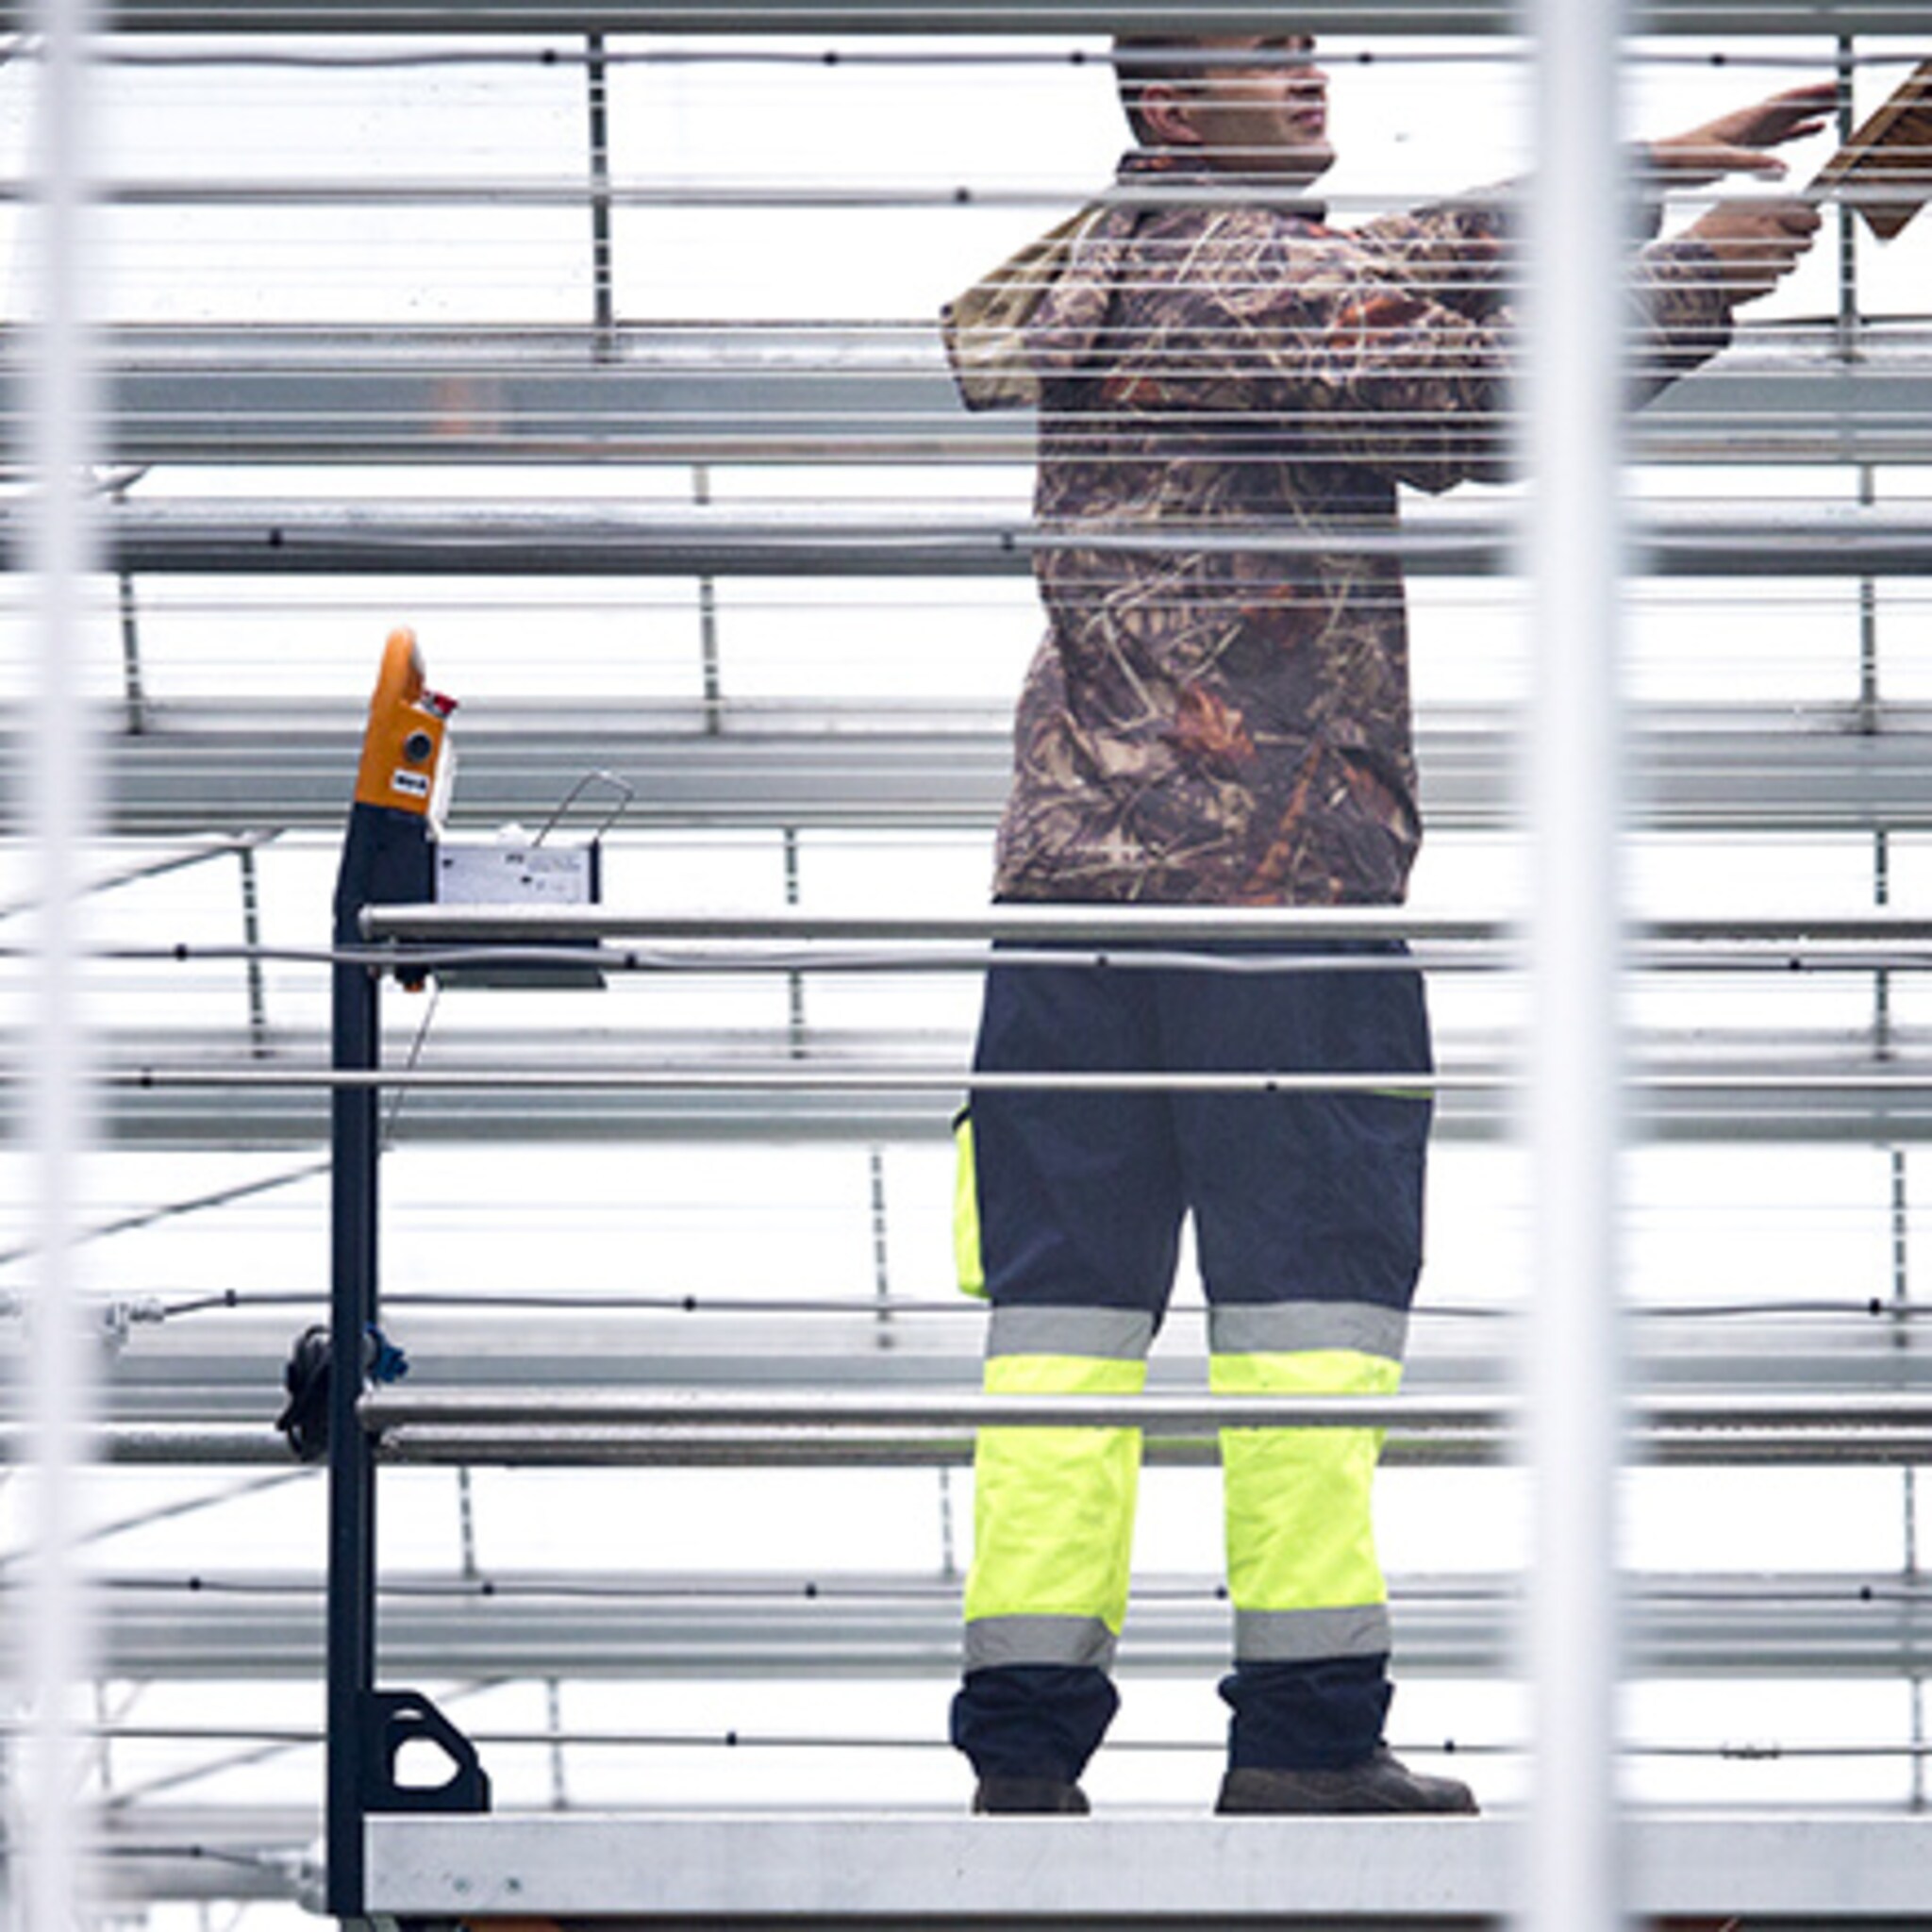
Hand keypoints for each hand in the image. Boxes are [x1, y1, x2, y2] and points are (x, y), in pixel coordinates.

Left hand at [1648, 83, 1837, 185]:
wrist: (1663, 165)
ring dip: (1812, 114)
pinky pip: (1778, 136)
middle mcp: (1751, 122)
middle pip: (1792, 106)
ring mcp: (1750, 133)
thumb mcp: (1720, 162)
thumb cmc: (1687, 159)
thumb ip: (1752, 164)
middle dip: (1819, 99)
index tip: (1837, 88)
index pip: (1787, 100)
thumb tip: (1782, 168)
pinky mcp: (1745, 146)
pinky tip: (1811, 131)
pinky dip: (1797, 132)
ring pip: (1788, 119)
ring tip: (1836, 112)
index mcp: (1747, 119)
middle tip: (1846, 95)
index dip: (1813, 93)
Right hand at [1684, 197, 1822, 303]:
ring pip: (1791, 263)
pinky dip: (1762, 279)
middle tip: (1782, 245)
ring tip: (1753, 261)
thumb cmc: (1704, 236)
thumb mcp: (1731, 206)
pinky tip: (1744, 274)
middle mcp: (1774, 234)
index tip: (1806, 224)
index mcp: (1769, 212)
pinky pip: (1772, 281)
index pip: (1810, 215)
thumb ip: (1761, 203)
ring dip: (1778, 263)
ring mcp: (1771, 260)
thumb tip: (1786, 199)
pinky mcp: (1764, 283)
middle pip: (1806, 241)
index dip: (1809, 221)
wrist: (1685, 268)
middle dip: (1798, 244)